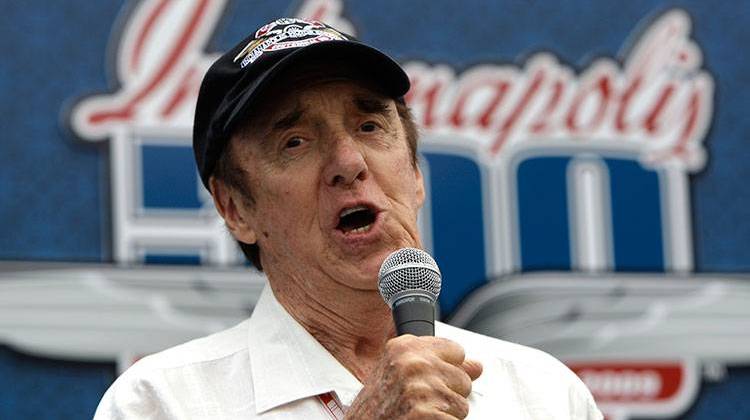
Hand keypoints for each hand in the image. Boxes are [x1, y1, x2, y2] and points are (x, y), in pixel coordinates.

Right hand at [345, 335, 482, 418]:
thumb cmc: (377, 406)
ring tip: (420, 413)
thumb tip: (477, 366)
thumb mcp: (400, 374)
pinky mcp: (428, 414)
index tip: (431, 378)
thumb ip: (438, 364)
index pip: (456, 350)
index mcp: (405, 348)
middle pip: (463, 378)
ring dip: (445, 414)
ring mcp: (421, 389)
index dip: (446, 369)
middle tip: (421, 402)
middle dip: (447, 394)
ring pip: (462, 404)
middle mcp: (413, 364)